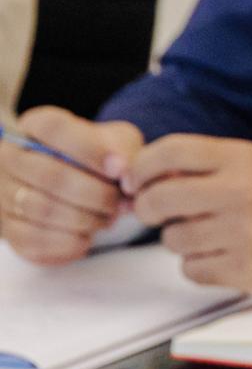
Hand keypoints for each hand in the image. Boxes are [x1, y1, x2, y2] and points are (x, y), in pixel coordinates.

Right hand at [0, 106, 143, 264]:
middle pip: (50, 176)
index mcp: (35, 125)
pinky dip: (66, 243)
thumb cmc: (100, 157)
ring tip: (108, 219)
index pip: (54, 129)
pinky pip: (31, 240)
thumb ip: (123, 149)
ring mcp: (2, 192)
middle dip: (95, 194)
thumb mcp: (116, 141)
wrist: (80, 182)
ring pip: (40, 210)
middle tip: (120, 204)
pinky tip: (86, 237)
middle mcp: (8, 156)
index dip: (91, 150)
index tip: (120, 170)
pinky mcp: (4, 227)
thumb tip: (121, 171)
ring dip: (83, 220)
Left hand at [124, 135, 251, 299]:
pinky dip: (199, 266)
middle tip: (158, 212)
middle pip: (159, 198)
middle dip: (149, 208)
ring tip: (209, 235)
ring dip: (181, 240)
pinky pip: (191, 269)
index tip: (136, 181)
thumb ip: (209, 166)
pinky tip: (223, 255)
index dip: (141, 167)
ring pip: (172, 240)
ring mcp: (241, 232)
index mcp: (243, 159)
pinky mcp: (243, 269)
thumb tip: (149, 178)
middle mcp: (240, 192)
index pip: (171, 152)